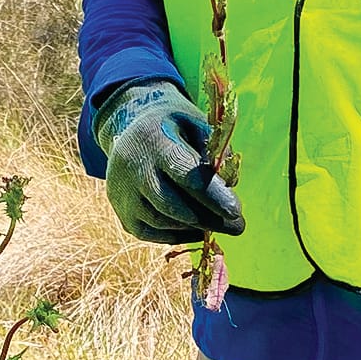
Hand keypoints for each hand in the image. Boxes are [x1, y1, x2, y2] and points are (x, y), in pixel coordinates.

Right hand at [94, 81, 244, 245]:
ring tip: (218, 225)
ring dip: (195, 228)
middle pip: (171, 204)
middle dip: (208, 218)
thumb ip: (216, 152)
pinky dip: (177, 235)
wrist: (129, 129)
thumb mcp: (196, 124)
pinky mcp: (122, 214)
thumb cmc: (173, 127)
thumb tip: (230, 187)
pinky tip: (197, 230)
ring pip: (162, 222)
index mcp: (155, 141)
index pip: (185, 175)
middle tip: (238, 226)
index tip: (236, 211)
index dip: (212, 196)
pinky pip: (151, 233)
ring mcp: (123, 194)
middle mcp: (133, 169)